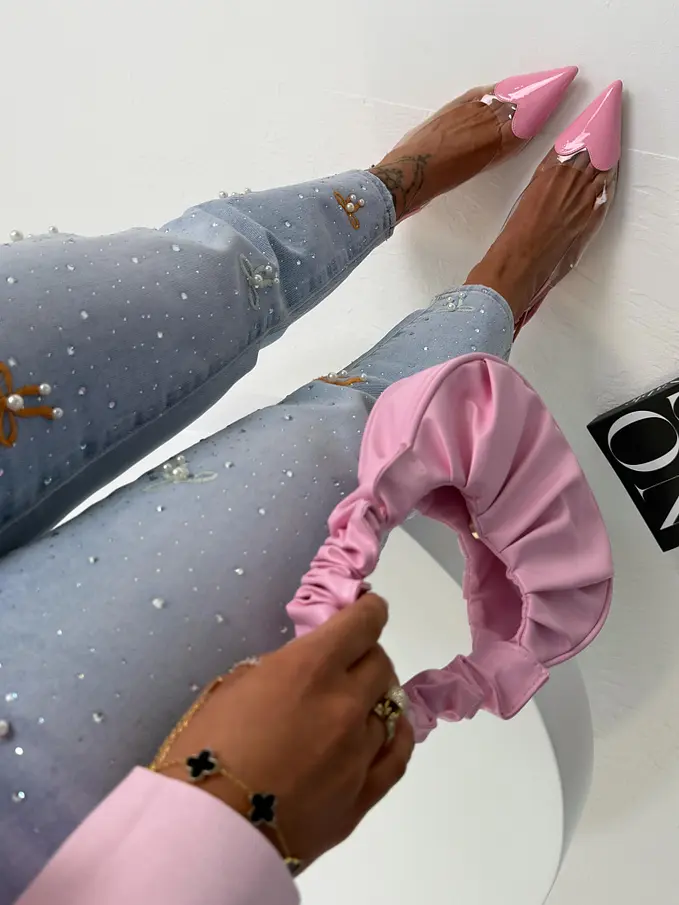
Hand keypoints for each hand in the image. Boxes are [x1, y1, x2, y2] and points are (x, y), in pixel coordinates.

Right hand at [155, 594, 413, 866]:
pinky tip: (389, 729)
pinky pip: (397, 755)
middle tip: (347, 663)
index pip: (362, 624)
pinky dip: (396, 734)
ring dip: (373, 698)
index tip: (367, 609)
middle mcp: (345, 703)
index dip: (369, 611)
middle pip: (380, 664)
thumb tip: (302, 675)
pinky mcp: (364, 795)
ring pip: (390, 707)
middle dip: (365, 655)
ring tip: (353, 703)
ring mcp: (360, 751)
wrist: (207, 834)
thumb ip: (278, 671)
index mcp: (310, 668)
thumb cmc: (203, 751)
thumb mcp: (233, 689)